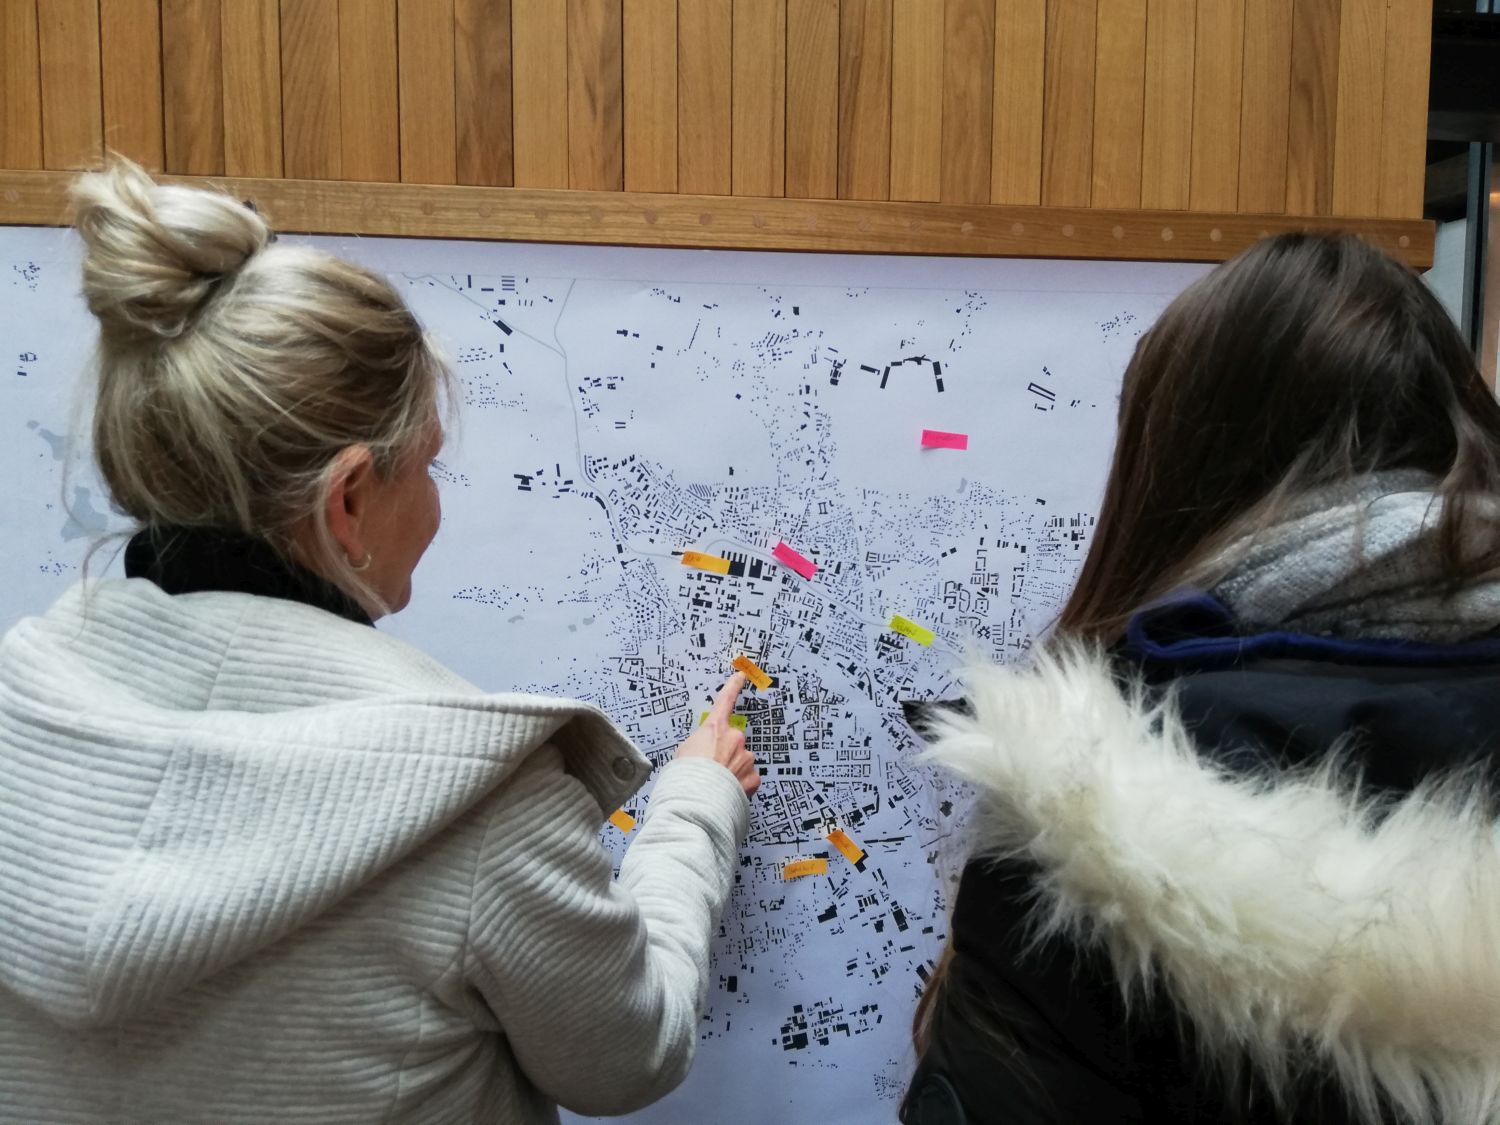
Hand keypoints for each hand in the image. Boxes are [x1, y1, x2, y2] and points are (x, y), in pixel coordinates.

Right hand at [674, 673, 758, 797]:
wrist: (697, 799)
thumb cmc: (685, 775)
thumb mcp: (684, 751)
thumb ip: (700, 744)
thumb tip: (705, 752)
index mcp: (715, 728)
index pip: (725, 700)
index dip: (733, 686)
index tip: (741, 676)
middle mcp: (735, 738)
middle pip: (733, 741)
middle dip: (725, 753)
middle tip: (711, 768)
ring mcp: (746, 757)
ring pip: (741, 760)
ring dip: (732, 769)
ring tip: (717, 783)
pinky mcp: (753, 776)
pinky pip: (747, 777)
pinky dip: (739, 784)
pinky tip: (727, 791)